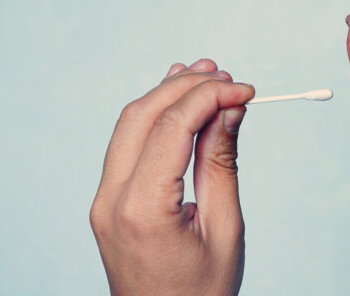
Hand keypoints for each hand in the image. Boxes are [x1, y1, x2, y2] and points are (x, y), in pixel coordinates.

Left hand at [90, 59, 254, 295]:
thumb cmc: (200, 293)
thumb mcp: (224, 229)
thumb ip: (221, 163)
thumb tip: (229, 110)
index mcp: (142, 210)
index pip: (172, 127)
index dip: (210, 97)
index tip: (245, 90)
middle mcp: (111, 199)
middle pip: (142, 115)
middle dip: (185, 86)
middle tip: (226, 75)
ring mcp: (103, 200)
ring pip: (129, 124)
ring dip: (166, 95)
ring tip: (206, 76)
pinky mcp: (108, 201)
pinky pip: (127, 145)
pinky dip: (154, 118)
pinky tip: (177, 102)